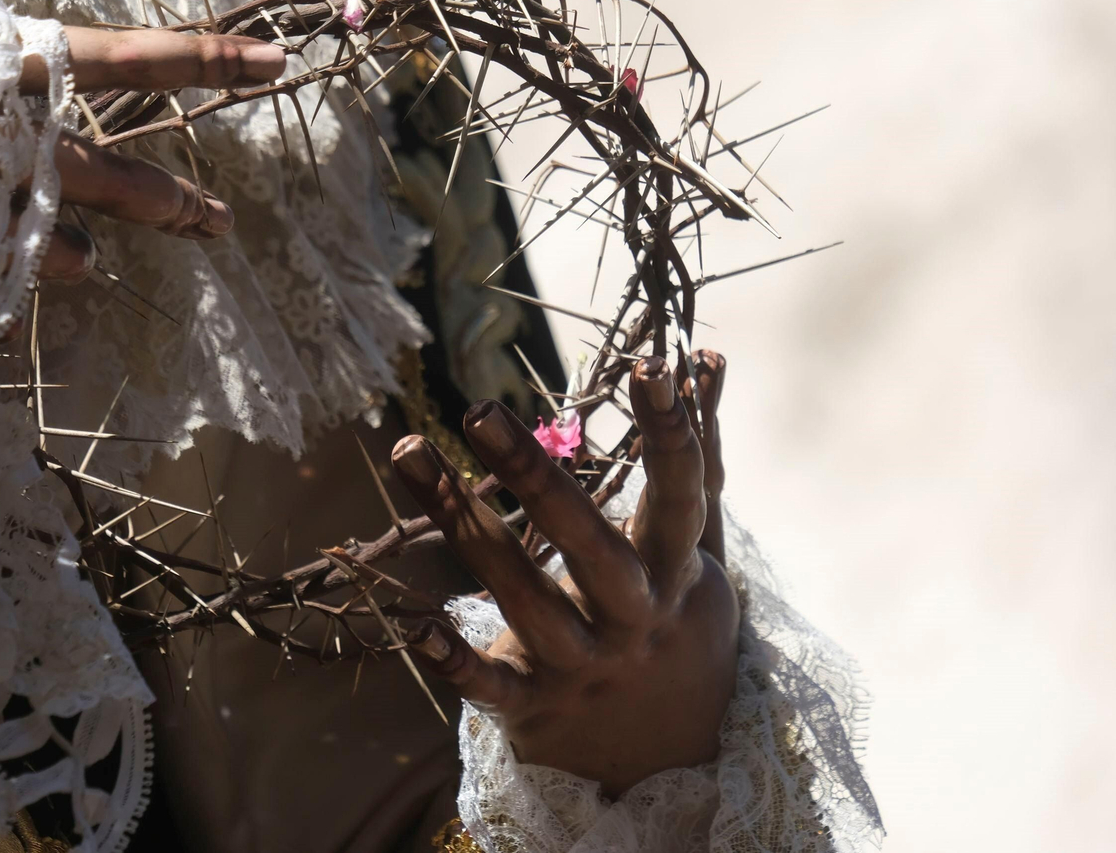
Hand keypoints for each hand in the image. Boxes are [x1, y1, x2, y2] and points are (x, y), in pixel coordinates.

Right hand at [0, 0, 287, 326]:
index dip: (209, 60)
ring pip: (53, 241)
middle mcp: (3, 136)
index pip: (129, 57)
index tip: (278, 65)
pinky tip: (3, 297)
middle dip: (170, 201)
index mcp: (6, 60)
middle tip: (217, 222)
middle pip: (113, 173)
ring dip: (78, 253)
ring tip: (100, 265)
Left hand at [391, 351, 735, 796]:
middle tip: (480, 410)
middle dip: (536, 479)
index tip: (650, 366)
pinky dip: (454, 661)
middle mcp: (634, 619)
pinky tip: (415, 624)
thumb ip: (698, 452)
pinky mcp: (534, 709)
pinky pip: (490, 687)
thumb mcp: (699, 544)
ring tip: (412, 452)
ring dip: (466, 530)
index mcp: (679, 571)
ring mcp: (584, 667)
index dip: (673, 435)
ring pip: (526, 603)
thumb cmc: (677, 616)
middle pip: (589, 548)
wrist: (672, 759)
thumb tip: (703, 355)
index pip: (682, 496)